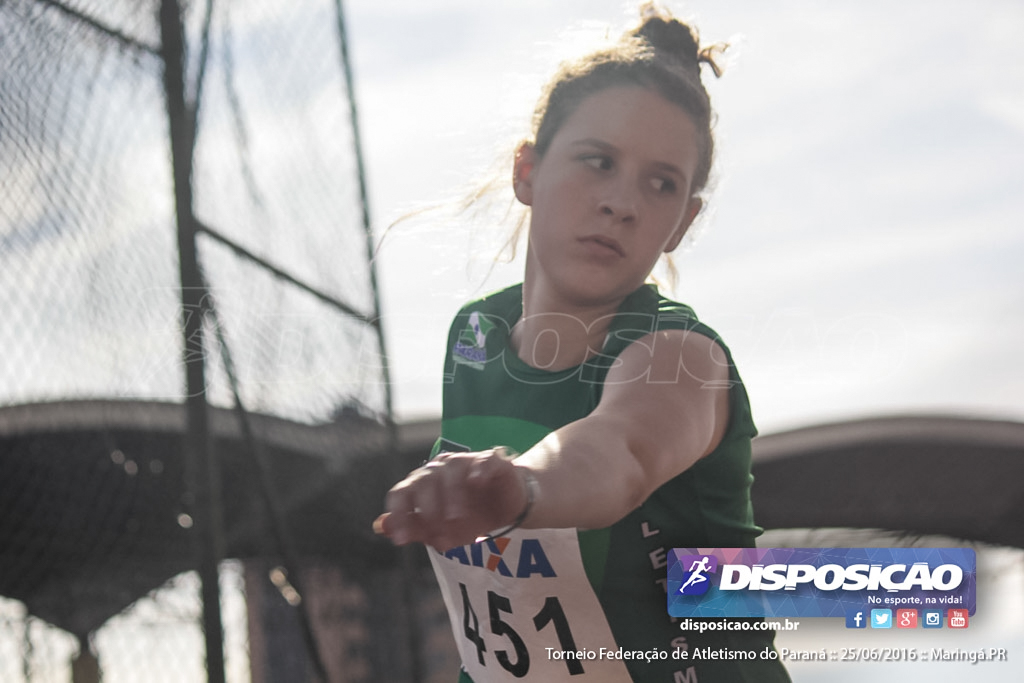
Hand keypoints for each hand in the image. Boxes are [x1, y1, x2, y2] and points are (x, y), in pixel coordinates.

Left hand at [374, 447, 529, 551]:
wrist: (507, 507)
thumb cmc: (469, 515)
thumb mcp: (441, 529)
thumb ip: (413, 526)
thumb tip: (380, 527)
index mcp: (422, 483)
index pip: (402, 492)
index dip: (399, 516)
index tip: (401, 541)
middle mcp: (440, 469)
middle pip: (424, 480)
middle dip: (428, 509)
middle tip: (437, 533)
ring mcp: (466, 462)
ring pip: (452, 469)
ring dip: (452, 495)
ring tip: (456, 519)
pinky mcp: (492, 461)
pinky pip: (484, 460)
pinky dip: (478, 470)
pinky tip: (477, 483)